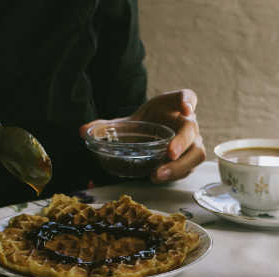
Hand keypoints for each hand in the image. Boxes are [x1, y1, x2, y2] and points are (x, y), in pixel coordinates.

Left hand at [80, 89, 205, 182]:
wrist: (153, 135)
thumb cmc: (145, 125)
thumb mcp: (127, 123)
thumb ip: (107, 126)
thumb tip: (83, 131)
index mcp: (174, 105)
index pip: (187, 97)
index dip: (188, 102)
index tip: (185, 108)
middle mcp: (187, 122)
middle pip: (192, 130)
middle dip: (182, 142)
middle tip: (169, 153)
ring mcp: (191, 142)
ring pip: (195, 154)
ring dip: (179, 165)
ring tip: (158, 174)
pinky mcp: (189, 159)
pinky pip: (188, 168)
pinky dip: (174, 174)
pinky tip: (156, 177)